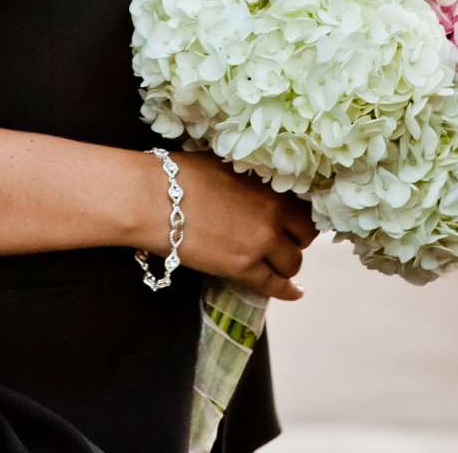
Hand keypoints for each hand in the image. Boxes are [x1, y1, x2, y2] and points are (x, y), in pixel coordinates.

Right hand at [139, 151, 316, 300]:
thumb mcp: (224, 164)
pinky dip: (287, 290)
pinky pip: (274, 285)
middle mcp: (272, 213)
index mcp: (268, 185)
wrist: (152, 199)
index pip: (304, 206)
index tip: (293, 221)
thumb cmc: (178, 175)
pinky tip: (294, 292)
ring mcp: (259, 243)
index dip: (299, 216)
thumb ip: (248, 179)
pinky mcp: (242, 268)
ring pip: (293, 263)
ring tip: (274, 263)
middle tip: (282, 241)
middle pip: (305, 236)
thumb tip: (255, 183)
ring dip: (286, 264)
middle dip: (296, 239)